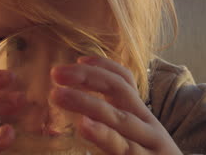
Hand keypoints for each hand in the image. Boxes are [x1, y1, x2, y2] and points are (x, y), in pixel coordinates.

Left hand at [50, 56, 182, 154]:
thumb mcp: (138, 138)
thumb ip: (117, 124)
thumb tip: (84, 112)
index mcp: (142, 117)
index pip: (125, 82)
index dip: (103, 66)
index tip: (79, 59)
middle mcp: (148, 125)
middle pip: (120, 90)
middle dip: (88, 77)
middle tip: (56, 73)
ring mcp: (149, 144)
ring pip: (118, 118)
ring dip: (86, 102)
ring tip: (58, 94)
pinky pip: (124, 148)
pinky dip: (103, 134)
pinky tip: (85, 126)